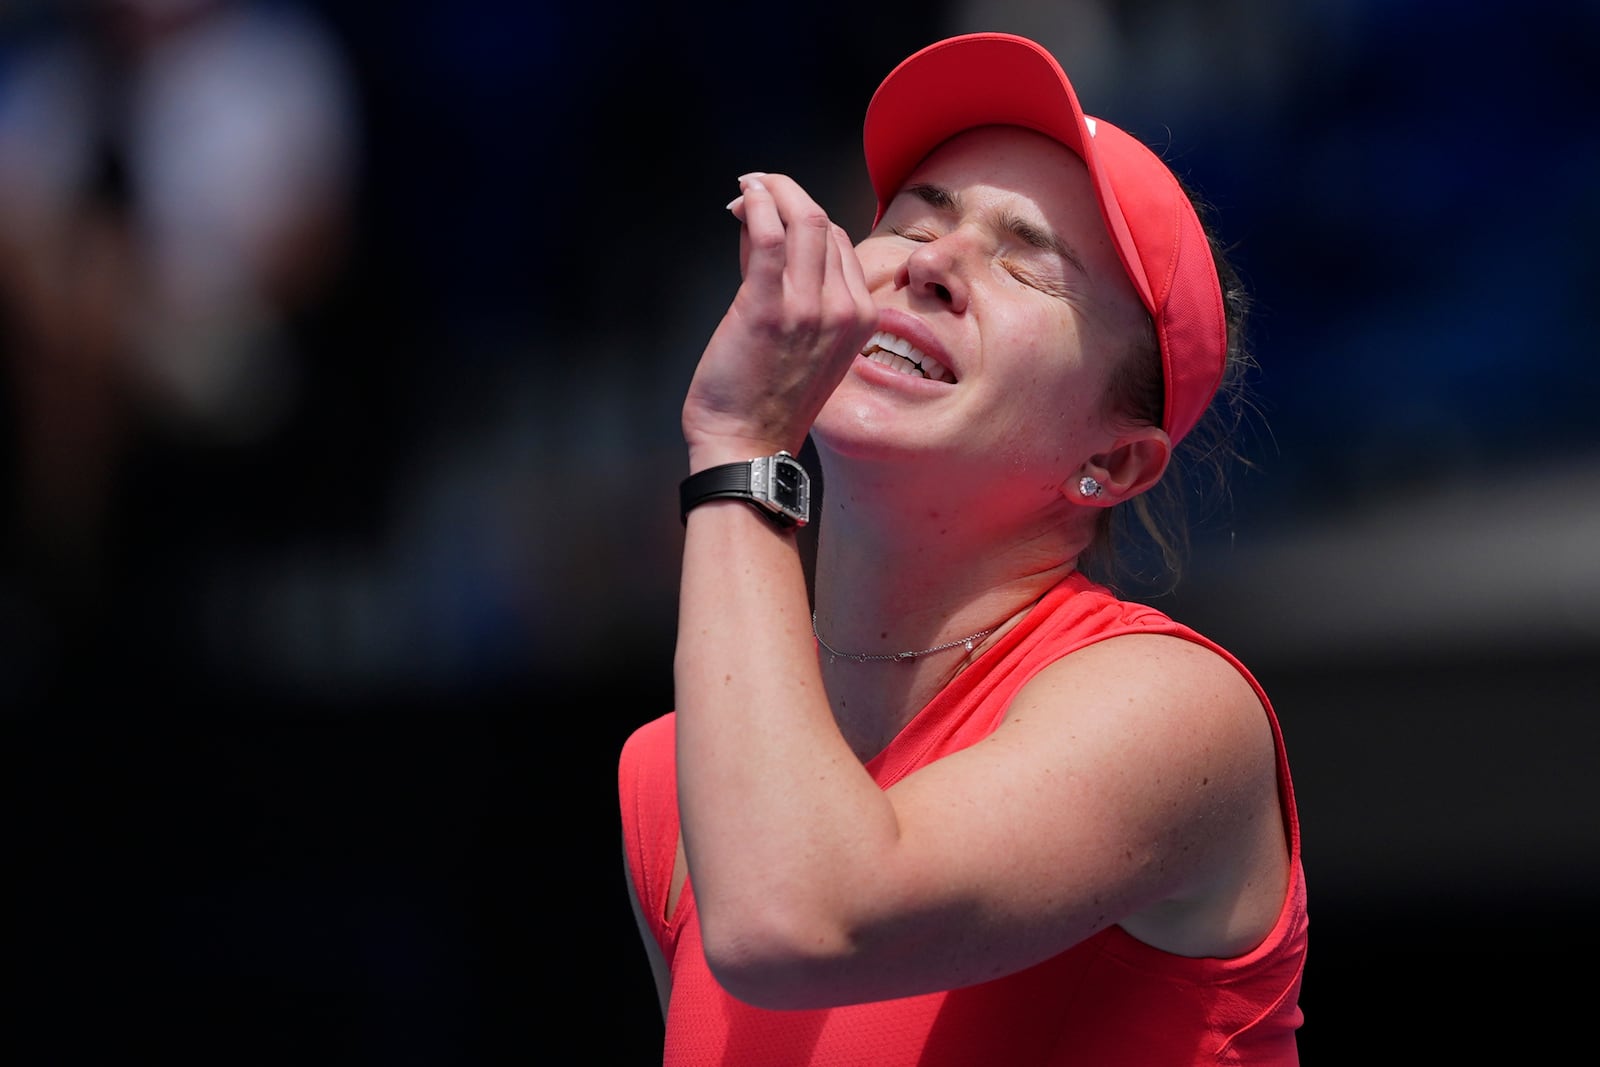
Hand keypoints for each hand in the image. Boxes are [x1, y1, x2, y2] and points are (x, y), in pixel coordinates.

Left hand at [681, 173, 877, 469]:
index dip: (802, 218)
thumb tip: (759, 228)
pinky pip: (769, 237)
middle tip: (757, 185)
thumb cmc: (768, 401)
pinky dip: (757, 205)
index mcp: (861, 318)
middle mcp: (843, 309)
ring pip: (803, 220)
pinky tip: (743, 197)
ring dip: (772, 190)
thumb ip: (791, 288)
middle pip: (824, 223)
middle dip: (787, 193)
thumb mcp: (803, 343)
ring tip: (748, 185)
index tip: (770, 211)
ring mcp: (809, 309)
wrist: (747, 446)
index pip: (839, 243)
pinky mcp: (768, 309)